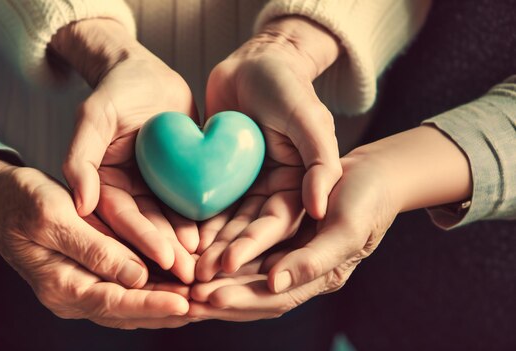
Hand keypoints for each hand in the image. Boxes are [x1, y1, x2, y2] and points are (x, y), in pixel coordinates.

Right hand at [0, 156, 193, 328]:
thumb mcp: (54, 216)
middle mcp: (71, 296)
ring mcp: (79, 289)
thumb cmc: (22, 200)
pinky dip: (151, 292)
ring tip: (201, 304)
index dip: (151, 304)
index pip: (113, 302)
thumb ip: (93, 248)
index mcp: (60, 285)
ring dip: (164, 306)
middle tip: (206, 309)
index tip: (185, 303)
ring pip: (129, 307)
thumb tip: (135, 277)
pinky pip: (123, 291)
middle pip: (127, 313)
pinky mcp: (88, 276)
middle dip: (167, 312)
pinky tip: (178, 287)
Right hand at [50, 18, 197, 282]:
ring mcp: (152, 190)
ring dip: (186, 246)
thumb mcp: (94, 116)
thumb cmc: (117, 89)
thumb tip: (81, 204)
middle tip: (190, 276)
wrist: (147, 74)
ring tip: (206, 265)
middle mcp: (127, 193)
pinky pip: (188, 206)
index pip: (120, 217)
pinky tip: (218, 240)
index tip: (163, 258)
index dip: (141, 238)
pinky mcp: (177, 183)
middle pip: (146, 228)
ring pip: (169, 223)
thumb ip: (81, 157)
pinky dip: (201, 223)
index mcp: (102, 184)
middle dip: (168, 253)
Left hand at [189, 152, 397, 320]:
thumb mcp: (347, 228)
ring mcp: (286, 251)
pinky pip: (243, 247)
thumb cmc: (366, 198)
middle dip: (220, 295)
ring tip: (183, 282)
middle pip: (252, 291)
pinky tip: (195, 251)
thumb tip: (274, 283)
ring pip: (244, 271)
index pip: (275, 297)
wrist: (371, 171)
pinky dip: (220, 251)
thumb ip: (315, 259)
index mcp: (319, 277)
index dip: (243, 299)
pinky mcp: (274, 232)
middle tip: (186, 298)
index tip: (211, 297)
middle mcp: (298, 270)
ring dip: (215, 278)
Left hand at [195, 16, 341, 280]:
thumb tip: (319, 208)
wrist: (257, 60)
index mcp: (301, 186)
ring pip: (228, 225)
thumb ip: (320, 161)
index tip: (229, 266)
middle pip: (250, 234)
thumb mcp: (309, 118)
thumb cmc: (287, 85)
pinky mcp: (224, 178)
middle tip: (199, 278)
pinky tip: (177, 240)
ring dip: (208, 248)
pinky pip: (210, 205)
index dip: (254, 247)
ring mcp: (249, 187)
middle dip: (226, 257)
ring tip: (185, 268)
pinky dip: (195, 224)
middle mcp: (275, 193)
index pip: (278, 225)